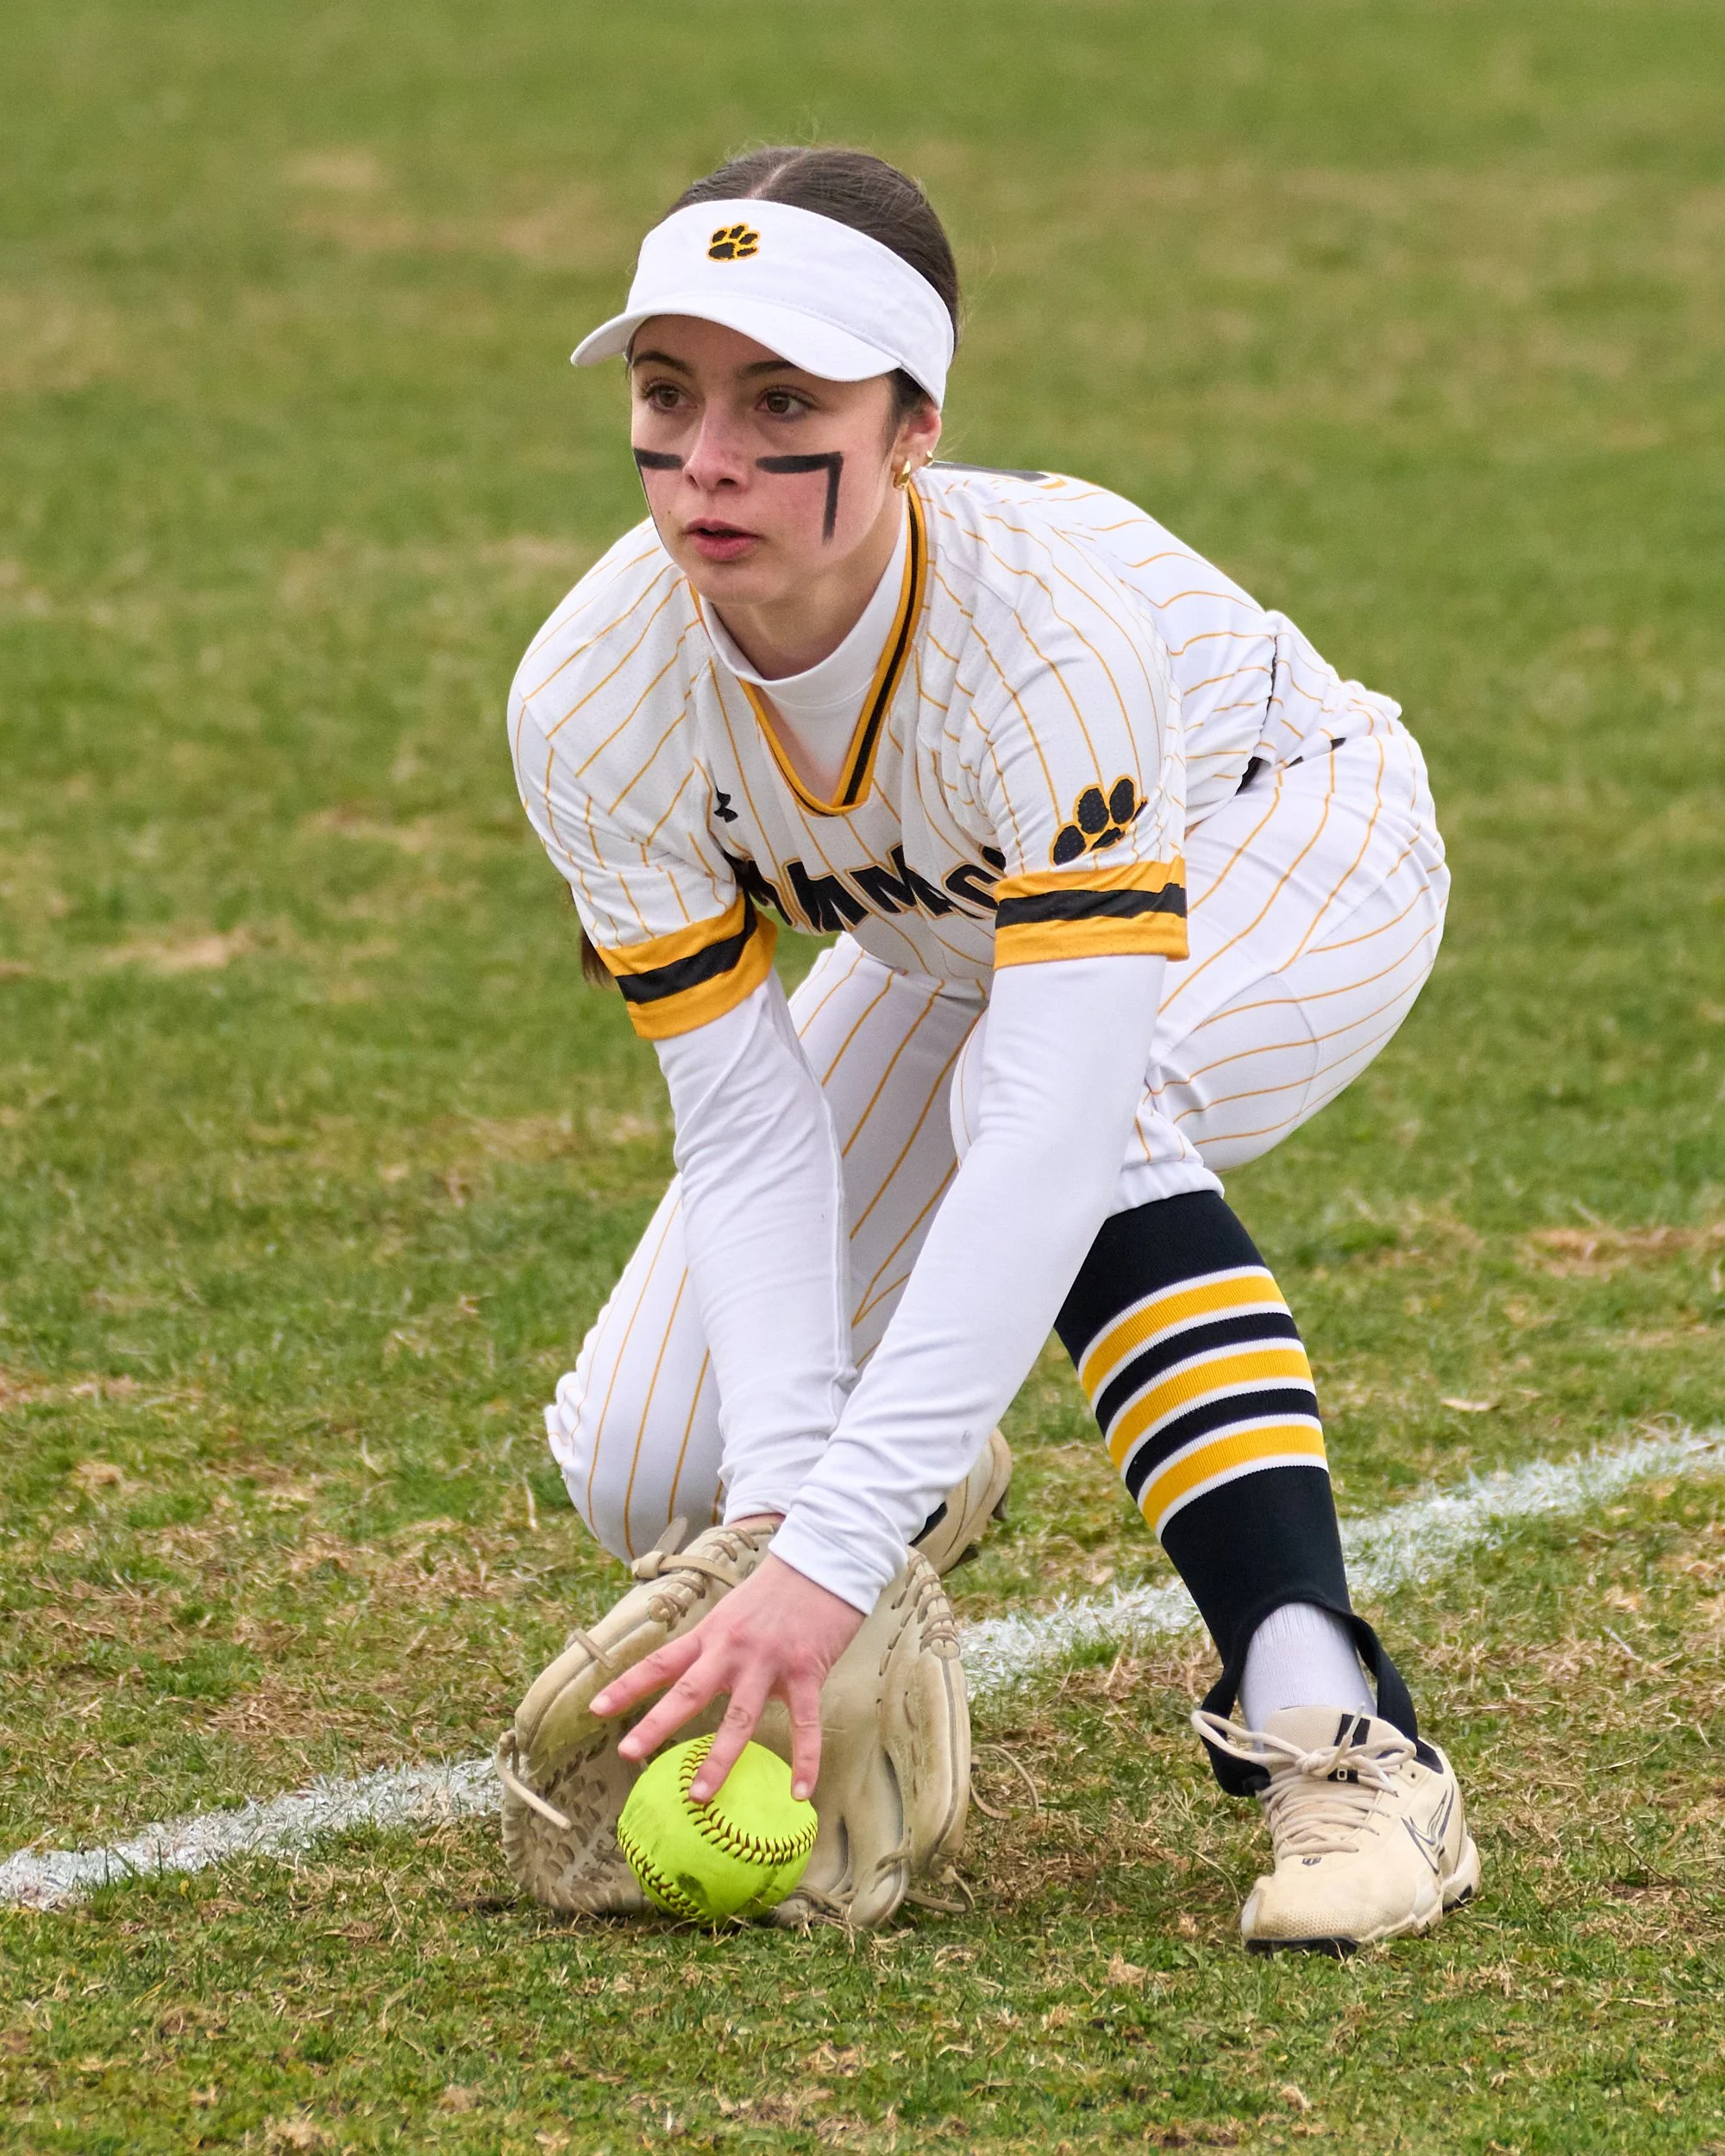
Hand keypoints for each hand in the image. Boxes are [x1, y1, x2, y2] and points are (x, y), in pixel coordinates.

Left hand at [591, 1548, 863, 1802]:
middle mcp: (733, 1650)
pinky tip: (799, 1793)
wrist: (822, 1565)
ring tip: (699, 1794)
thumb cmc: (775, 1593)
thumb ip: (712, 1647)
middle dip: (657, 1724)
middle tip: (628, 1754)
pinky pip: (805, 1724)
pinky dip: (805, 1761)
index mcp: (710, 1635)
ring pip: (739, 1716)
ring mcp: (769, 1662)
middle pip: (689, 1691)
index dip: (627, 1686)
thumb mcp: (731, 1612)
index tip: (595, 1710)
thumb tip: (690, 1680)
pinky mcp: (807, 1671)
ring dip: (719, 1758)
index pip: (661, 1662)